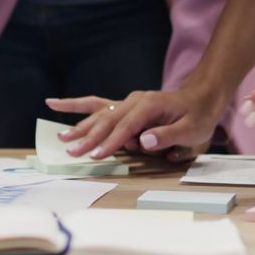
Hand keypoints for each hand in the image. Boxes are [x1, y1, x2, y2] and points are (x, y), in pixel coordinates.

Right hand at [45, 87, 226, 162]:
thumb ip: (168, 136)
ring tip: (61, 138)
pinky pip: (96, 105)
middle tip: (72, 153)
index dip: (111, 142)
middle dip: (89, 137)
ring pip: (98, 114)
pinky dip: (75, 105)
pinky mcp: (123, 107)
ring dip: (79, 127)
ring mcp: (127, 102)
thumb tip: (143, 140)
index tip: (96, 155)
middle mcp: (134, 100)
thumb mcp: (192, 131)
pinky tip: (53, 103)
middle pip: (107, 120)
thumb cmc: (198, 117)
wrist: (201, 99)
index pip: (126, 127)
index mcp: (149, 105)